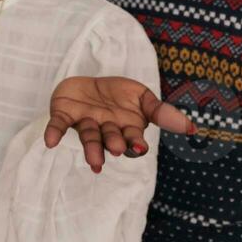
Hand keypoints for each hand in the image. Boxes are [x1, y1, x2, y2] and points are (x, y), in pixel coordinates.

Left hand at [45, 75, 194, 171]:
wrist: (90, 80)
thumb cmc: (119, 94)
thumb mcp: (142, 97)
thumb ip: (162, 112)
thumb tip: (192, 128)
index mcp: (125, 128)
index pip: (132, 140)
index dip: (134, 144)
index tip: (138, 147)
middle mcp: (105, 130)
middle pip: (109, 140)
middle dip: (112, 144)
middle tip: (114, 149)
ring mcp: (85, 123)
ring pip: (88, 137)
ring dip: (91, 148)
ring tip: (95, 161)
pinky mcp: (64, 114)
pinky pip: (59, 125)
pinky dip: (54, 133)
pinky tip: (50, 143)